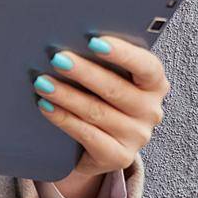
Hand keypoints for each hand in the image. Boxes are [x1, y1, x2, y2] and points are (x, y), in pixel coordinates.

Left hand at [32, 34, 169, 189]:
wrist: (99, 144)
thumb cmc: (102, 97)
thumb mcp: (110, 77)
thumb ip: (101, 61)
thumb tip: (69, 40)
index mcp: (154, 83)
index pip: (146, 66)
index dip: (122, 53)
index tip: (94, 41)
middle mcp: (151, 111)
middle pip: (116, 89)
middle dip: (84, 72)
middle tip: (57, 59)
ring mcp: (136, 136)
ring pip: (97, 112)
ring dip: (66, 95)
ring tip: (43, 82)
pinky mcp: (119, 156)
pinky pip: (87, 135)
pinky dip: (63, 118)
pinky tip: (46, 106)